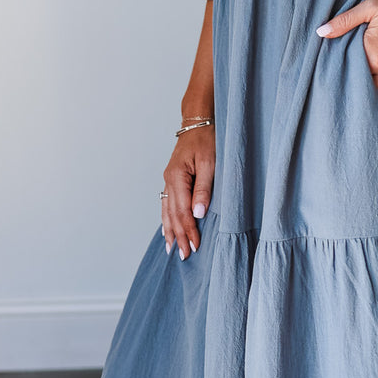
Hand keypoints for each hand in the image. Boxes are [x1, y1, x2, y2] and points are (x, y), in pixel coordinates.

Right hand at [162, 126, 215, 258]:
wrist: (198, 122)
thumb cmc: (207, 139)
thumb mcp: (211, 163)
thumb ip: (204, 189)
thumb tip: (198, 213)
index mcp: (177, 176)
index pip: (182, 211)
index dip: (188, 230)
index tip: (195, 247)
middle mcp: (169, 180)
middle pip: (172, 214)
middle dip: (177, 236)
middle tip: (183, 256)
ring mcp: (168, 180)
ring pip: (166, 211)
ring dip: (170, 230)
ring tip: (171, 249)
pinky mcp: (172, 180)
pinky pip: (167, 204)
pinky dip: (167, 219)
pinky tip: (167, 229)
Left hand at [315, 0, 377, 99]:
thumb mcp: (370, 8)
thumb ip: (344, 21)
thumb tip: (320, 32)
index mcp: (370, 52)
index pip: (346, 68)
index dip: (339, 69)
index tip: (331, 69)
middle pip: (358, 82)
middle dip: (349, 81)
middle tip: (339, 82)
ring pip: (372, 92)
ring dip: (363, 90)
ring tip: (353, 89)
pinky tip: (370, 95)